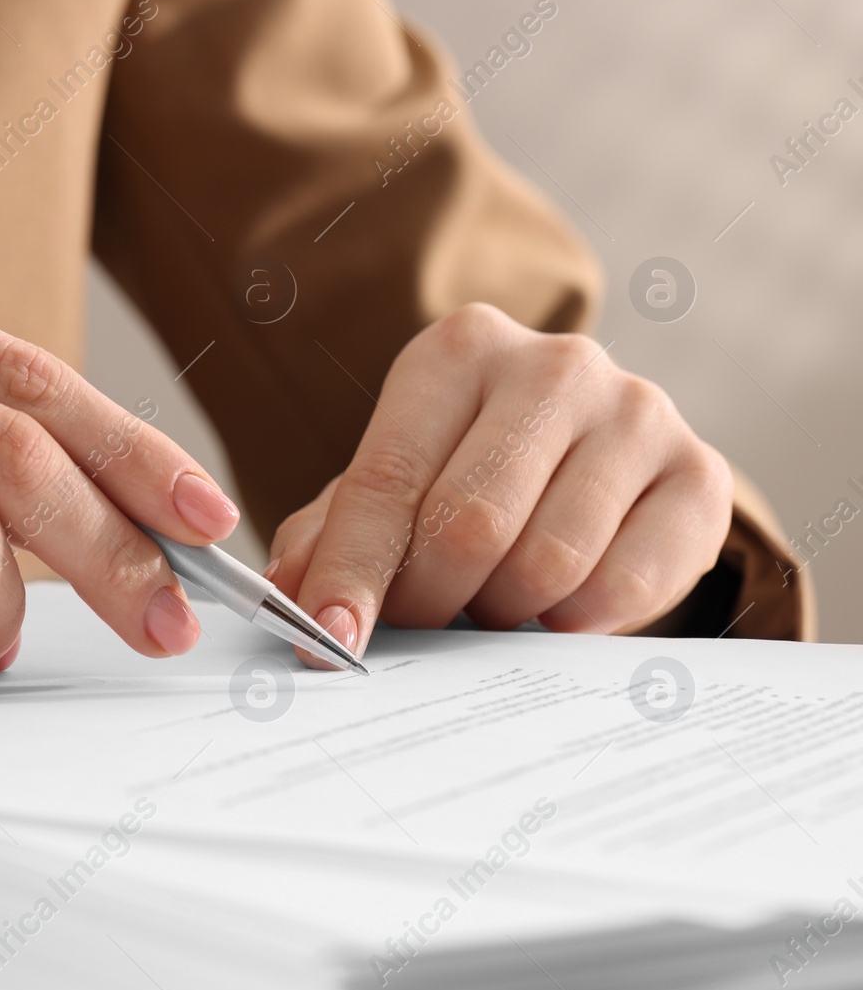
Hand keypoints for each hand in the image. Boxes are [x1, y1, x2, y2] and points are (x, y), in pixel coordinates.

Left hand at [266, 303, 732, 665]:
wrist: (593, 453)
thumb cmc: (467, 469)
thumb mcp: (392, 484)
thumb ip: (331, 533)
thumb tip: (289, 596)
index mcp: (458, 351)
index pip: (387, 478)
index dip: (351, 571)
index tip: (329, 639)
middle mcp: (555, 365)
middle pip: (468, 526)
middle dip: (430, 599)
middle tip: (422, 621)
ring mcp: (638, 412)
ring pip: (547, 563)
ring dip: (503, 610)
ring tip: (490, 600)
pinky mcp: (701, 475)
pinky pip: (625, 585)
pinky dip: (577, 620)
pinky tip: (557, 605)